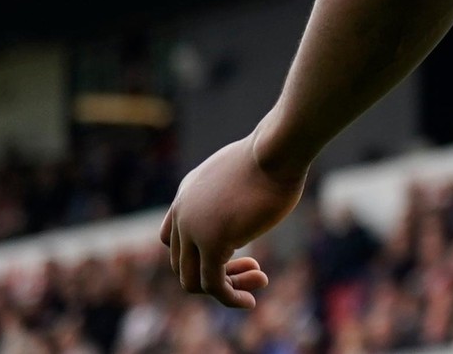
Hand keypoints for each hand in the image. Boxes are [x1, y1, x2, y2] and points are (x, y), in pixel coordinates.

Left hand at [158, 136, 303, 306]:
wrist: (277, 150)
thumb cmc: (274, 157)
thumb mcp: (244, 173)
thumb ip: (235, 193)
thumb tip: (251, 195)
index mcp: (187, 194)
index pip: (175, 239)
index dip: (202, 254)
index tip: (241, 252)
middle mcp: (182, 212)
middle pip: (184, 262)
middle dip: (219, 272)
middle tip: (255, 269)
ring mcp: (193, 229)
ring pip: (194, 279)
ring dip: (226, 288)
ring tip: (258, 284)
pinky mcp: (212, 243)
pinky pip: (214, 284)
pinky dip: (230, 298)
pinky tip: (249, 301)